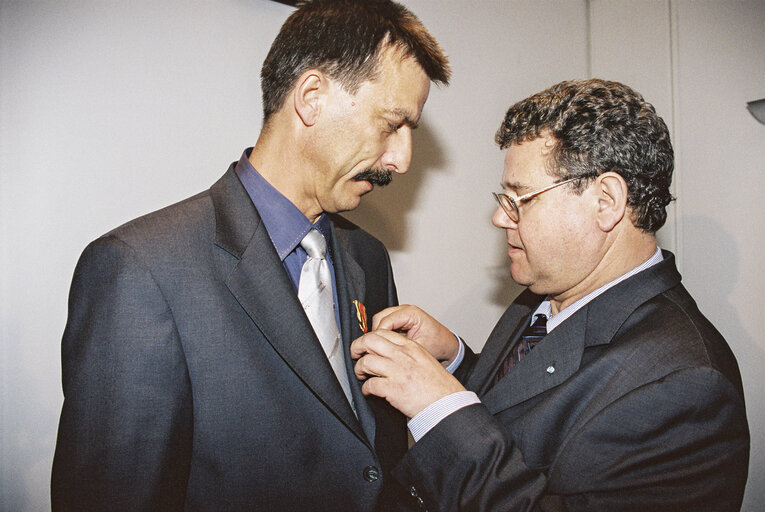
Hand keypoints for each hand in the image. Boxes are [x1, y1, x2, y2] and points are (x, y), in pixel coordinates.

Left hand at [350, 330, 465, 417]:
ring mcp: (398, 372)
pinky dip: (366, 389)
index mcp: (411, 347)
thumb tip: (387, 353)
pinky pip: (370, 384)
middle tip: (356, 355)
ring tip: (362, 375)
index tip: (365, 346)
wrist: (447, 404)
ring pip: (366, 361)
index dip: (369, 338)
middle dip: (357, 347)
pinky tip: (369, 391)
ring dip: (359, 369)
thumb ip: (407, 353)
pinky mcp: (393, 389)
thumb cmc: (438, 386)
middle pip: (370, 341)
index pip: (382, 332)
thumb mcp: (424, 360)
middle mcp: (403, 356)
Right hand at [372, 305, 458, 364]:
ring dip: (379, 333)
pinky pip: (384, 323)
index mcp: (411, 313)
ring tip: (383, 348)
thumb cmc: (437, 345)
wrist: (446, 345)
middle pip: (380, 317)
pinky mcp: (399, 319)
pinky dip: (383, 334)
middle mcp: (405, 310)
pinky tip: (388, 344)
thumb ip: (400, 347)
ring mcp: (402, 313)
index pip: (386, 321)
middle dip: (377, 334)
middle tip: (377, 349)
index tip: (376, 349)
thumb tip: (383, 350)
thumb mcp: (419, 348)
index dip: (379, 336)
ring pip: (379, 320)